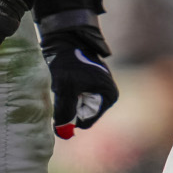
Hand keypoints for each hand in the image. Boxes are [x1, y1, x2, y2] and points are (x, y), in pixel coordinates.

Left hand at [34, 0, 117, 138]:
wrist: (65, 38)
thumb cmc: (67, 62)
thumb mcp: (65, 88)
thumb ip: (65, 112)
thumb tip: (64, 133)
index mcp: (109, 96)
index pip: (86, 121)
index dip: (72, 115)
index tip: (65, 97)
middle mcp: (107, 94)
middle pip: (82, 115)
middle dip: (70, 106)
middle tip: (64, 88)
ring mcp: (98, 89)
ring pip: (77, 107)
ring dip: (67, 99)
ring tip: (64, 82)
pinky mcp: (89, 84)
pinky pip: (75, 98)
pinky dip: (67, 92)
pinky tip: (65, 79)